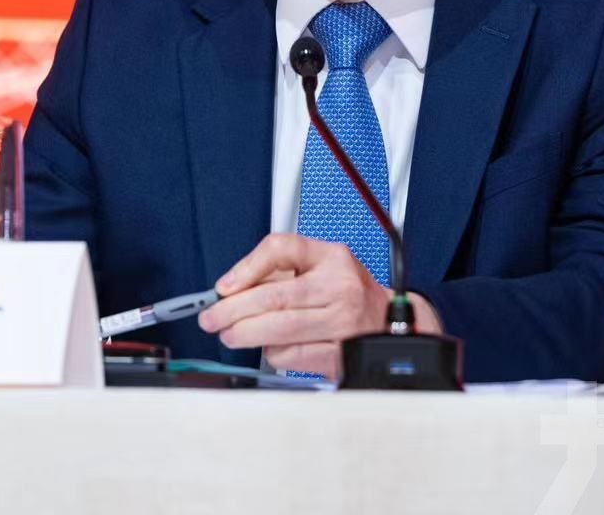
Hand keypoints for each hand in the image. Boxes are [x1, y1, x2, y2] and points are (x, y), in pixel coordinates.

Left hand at [198, 233, 442, 381]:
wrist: (390, 323)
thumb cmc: (347, 292)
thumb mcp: (321, 266)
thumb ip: (281, 271)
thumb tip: (232, 288)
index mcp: (331, 257)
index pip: (282, 248)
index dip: (247, 267)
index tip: (223, 286)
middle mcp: (339, 287)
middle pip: (275, 296)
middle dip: (234, 310)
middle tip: (212, 319)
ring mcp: (343, 323)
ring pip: (282, 329)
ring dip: (247, 335)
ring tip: (229, 335)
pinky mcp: (342, 354)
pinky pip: (296, 355)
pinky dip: (273, 354)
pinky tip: (266, 349)